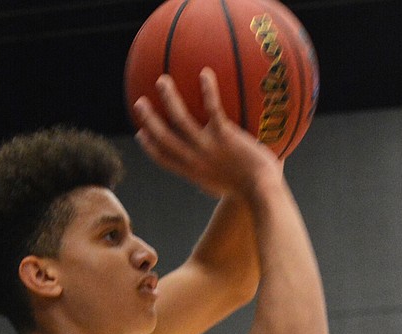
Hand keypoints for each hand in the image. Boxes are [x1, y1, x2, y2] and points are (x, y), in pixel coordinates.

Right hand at [133, 69, 279, 198]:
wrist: (261, 192)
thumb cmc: (250, 192)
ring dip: (169, 99)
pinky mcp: (224, 136)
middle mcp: (194, 160)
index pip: (164, 159)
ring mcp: (207, 147)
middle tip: (140, 103)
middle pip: (163, 138)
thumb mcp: (224, 188)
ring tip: (162, 80)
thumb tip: (219, 175)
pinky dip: (208, 90)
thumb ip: (216, 178)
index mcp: (192, 172)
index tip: (140, 134)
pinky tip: (205, 73)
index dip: (149, 146)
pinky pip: (212, 108)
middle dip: (149, 120)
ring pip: (180, 119)